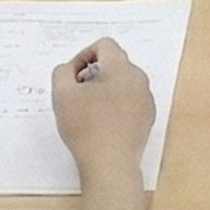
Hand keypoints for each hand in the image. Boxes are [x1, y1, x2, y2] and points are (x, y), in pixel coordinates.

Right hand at [48, 37, 154, 174]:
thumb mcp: (62, 94)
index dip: (83, 56)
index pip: (104, 45)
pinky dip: (115, 105)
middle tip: (77, 94)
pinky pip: (130, 101)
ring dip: (104, 89)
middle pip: (114, 64)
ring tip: (88, 110)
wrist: (110, 163)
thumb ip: (62, 72)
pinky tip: (102, 124)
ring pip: (122, 83)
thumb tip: (71, 69)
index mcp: (122, 68)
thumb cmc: (86, 127)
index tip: (72, 77)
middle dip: (93, 74)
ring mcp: (146, 99)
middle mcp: (139, 79)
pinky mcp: (147, 117)